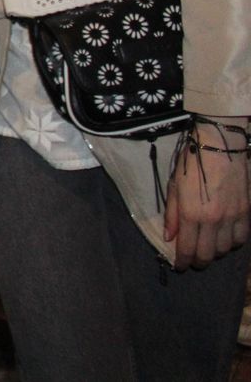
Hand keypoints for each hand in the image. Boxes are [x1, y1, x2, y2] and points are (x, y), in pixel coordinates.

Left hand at [164, 121, 250, 268]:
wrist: (220, 147)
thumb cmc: (191, 164)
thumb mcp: (174, 187)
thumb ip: (172, 215)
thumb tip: (170, 237)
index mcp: (191, 214)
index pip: (186, 248)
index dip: (182, 262)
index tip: (179, 266)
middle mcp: (213, 220)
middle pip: (208, 254)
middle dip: (199, 261)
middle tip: (194, 261)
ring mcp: (232, 217)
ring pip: (226, 249)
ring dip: (216, 252)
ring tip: (209, 249)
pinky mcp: (246, 211)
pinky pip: (242, 237)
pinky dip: (234, 243)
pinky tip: (227, 239)